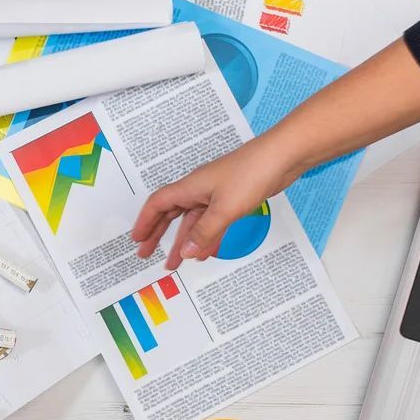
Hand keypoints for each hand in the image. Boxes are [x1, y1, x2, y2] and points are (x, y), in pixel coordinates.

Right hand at [131, 137, 298, 269]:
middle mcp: (199, 190)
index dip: (145, 222)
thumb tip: (185, 252)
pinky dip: (205, 237)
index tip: (137, 240)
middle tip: (146, 253)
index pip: (158, 204)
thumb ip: (205, 232)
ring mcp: (215, 195)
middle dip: (157, 235)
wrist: (282, 157)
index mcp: (190, 187)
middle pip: (170, 214)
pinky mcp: (231, 199)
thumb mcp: (225, 209)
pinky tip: (203, 251)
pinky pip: (211, 222)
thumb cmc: (252, 172)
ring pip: (192, 221)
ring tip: (174, 262)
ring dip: (183, 241)